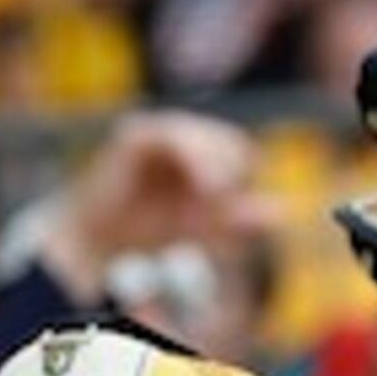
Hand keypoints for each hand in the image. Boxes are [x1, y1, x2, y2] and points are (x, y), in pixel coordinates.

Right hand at [42, 111, 275, 299]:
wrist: (94, 242)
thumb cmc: (144, 233)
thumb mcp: (199, 225)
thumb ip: (237, 218)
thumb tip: (282, 211)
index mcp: (201, 154)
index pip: (240, 152)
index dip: (244, 173)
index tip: (235, 201)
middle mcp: (182, 137)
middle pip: (228, 141)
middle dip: (229, 170)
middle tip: (218, 198)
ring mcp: (159, 132)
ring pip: (203, 138)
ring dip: (212, 165)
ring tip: (212, 193)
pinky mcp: (137, 134)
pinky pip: (173, 137)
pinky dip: (190, 157)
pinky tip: (196, 182)